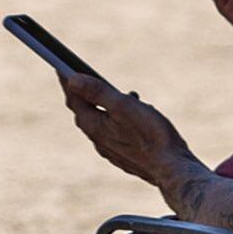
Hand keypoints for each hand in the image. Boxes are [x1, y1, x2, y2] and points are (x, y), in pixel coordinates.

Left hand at [63, 72, 192, 188]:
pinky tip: (135, 114)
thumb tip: (72, 80)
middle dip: (83, 93)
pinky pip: (114, 132)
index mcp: (94, 126)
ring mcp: (111, 149)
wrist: (171, 169)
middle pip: (84, 111)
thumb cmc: (151, 135)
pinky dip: (118, 118)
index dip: (66, 80)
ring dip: (104, 105)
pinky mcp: (125, 155)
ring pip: (101, 122)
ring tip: (119, 93)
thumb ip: (98, 92)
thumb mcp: (123, 106)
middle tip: (82, 76)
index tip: (60, 64)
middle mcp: (98, 140)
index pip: (73, 99)